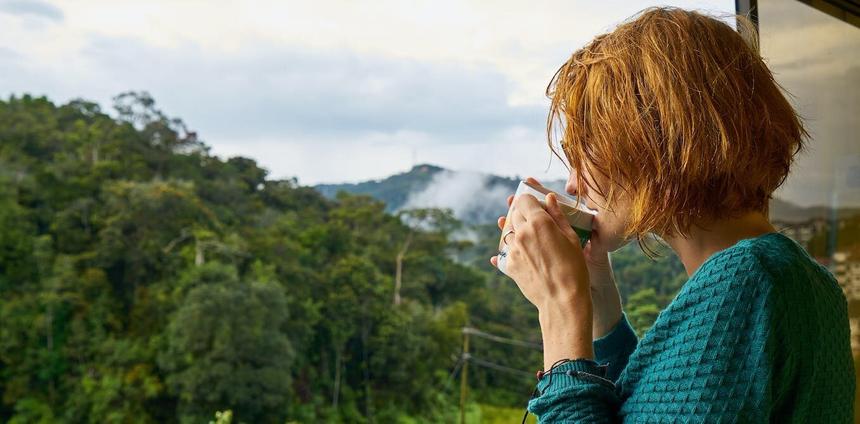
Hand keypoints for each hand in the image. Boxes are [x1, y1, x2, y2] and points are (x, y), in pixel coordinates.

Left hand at [489, 180, 593, 364]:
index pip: (524, 199)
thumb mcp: (571, 239)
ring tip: (530, 239)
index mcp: (538, 222)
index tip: (536, 206)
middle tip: (535, 222)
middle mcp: (521, 233)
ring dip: (516, 231)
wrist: (562, 300)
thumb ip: (558, 216)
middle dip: (523, 215)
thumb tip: (549, 198)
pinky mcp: (508, 265)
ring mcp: (512, 250)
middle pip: (514, 214)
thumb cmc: (574, 268)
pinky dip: (512, 250)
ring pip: (508, 232)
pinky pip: (505, 252)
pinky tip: (522, 254)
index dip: (530, 201)